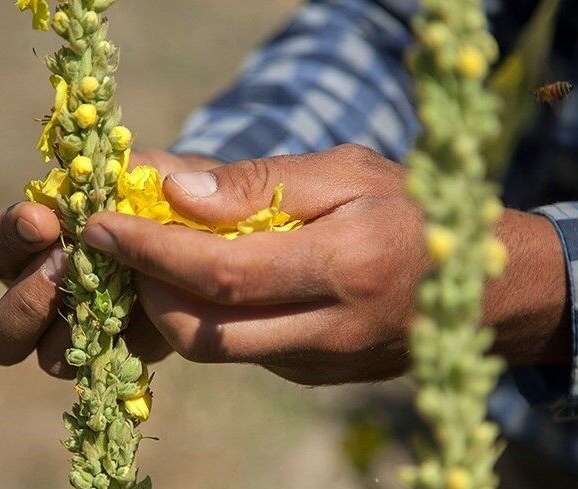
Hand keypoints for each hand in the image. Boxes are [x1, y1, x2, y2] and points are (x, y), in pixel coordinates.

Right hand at [0, 149, 218, 377]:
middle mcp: (47, 297)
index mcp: (35, 248)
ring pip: (50, 357)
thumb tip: (169, 190)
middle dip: (28, 299)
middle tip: (67, 264)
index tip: (41, 219)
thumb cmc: (159, 191)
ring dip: (76, 325)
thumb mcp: (148, 171)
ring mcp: (84, 332)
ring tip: (114, 291)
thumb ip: (142, 173)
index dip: (7, 239)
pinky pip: (107, 365)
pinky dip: (121, 344)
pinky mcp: (126, 353)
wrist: (202, 226)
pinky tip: (150, 315)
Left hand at [82, 144, 570, 384]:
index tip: (100, 225)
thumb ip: (258, 183)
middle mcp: (330, 329)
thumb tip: (173, 189)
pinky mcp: (311, 375)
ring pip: (216, 349)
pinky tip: (201, 279)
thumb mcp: (346, 172)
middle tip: (120, 245)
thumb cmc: (411, 212)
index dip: (153, 250)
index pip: (224, 272)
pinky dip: (205, 316)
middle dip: (146, 291)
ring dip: (167, 305)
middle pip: (206, 333)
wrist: (477, 287)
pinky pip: (241, 350)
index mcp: (345, 267)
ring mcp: (320, 363)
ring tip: (152, 257)